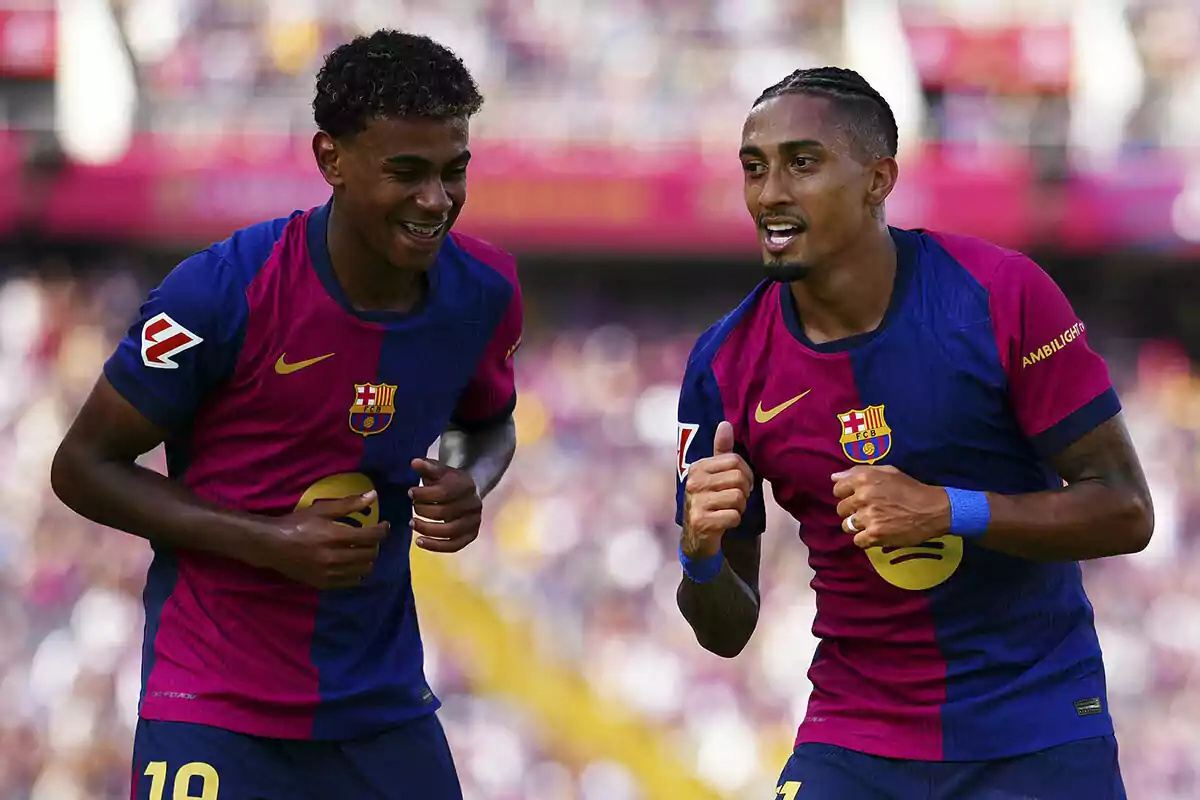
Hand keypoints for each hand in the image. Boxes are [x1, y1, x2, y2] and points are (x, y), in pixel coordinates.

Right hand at [264, 491, 389, 588]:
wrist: (272, 546)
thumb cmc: (297, 524)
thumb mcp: (322, 509)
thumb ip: (349, 504)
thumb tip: (373, 495)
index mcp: (334, 536)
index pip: (370, 536)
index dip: (383, 530)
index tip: (385, 525)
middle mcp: (334, 558)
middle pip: (370, 554)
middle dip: (375, 544)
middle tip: (371, 537)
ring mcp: (329, 573)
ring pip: (363, 570)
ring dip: (368, 559)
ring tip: (363, 550)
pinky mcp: (324, 584)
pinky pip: (351, 582)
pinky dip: (357, 572)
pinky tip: (353, 564)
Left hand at [409, 458, 481, 552]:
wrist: (467, 492)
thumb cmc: (449, 481)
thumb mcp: (439, 471)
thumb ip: (427, 467)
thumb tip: (414, 462)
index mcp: (467, 485)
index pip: (444, 492)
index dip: (424, 494)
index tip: (410, 493)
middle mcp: (474, 504)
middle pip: (445, 513)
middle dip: (423, 510)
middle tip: (412, 507)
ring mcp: (474, 521)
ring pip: (449, 532)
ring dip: (427, 529)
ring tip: (412, 524)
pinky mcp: (471, 535)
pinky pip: (453, 546)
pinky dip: (435, 546)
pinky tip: (419, 541)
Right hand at [682, 421, 753, 558]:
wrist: (696, 537)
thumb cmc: (710, 501)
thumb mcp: (715, 475)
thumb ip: (721, 451)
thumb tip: (725, 423)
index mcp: (698, 467)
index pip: (736, 461)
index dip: (746, 474)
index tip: (742, 484)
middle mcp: (694, 482)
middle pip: (739, 479)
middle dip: (744, 492)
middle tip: (736, 500)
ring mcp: (696, 502)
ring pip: (738, 498)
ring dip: (739, 507)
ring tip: (728, 510)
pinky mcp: (701, 521)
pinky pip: (734, 516)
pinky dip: (734, 521)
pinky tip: (724, 522)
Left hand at [832, 465, 950, 548]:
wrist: (932, 510)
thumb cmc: (910, 489)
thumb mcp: (887, 472)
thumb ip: (858, 472)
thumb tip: (833, 477)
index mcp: (864, 479)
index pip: (837, 489)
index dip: (846, 494)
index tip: (856, 498)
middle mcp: (863, 497)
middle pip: (841, 509)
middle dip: (851, 511)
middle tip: (866, 512)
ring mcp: (868, 517)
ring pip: (847, 525)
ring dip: (857, 526)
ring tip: (872, 523)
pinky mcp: (875, 534)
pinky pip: (857, 540)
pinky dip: (865, 539)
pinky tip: (876, 534)